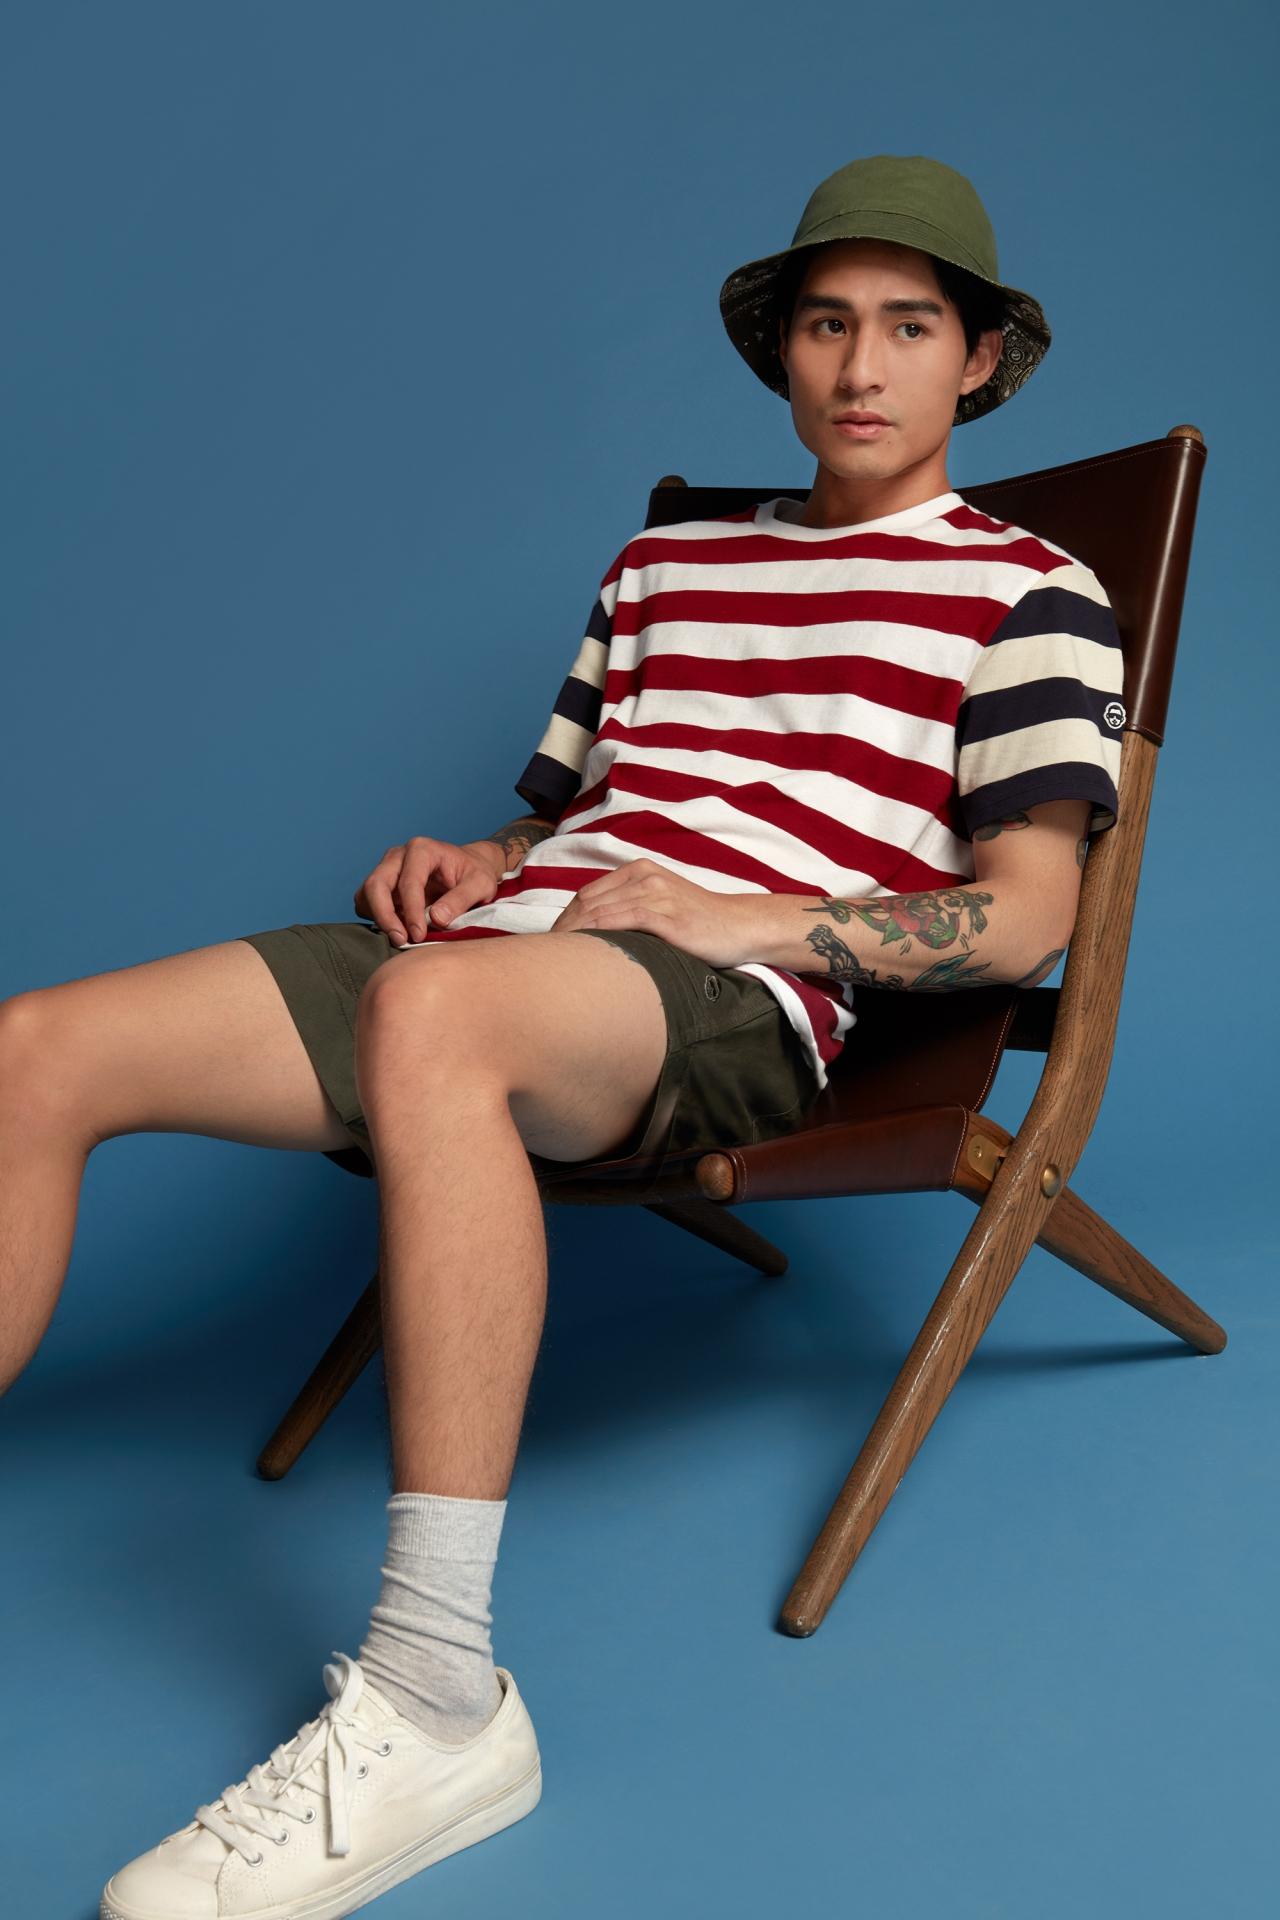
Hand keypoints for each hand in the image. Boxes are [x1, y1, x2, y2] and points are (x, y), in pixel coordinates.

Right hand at [354, 836, 503, 946]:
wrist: (469, 869)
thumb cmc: (475, 874)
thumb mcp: (481, 885)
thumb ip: (461, 899)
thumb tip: (436, 918)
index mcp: (422, 849)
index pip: (408, 881)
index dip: (411, 911)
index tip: (419, 935)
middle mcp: (398, 856)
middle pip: (376, 884)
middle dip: (384, 916)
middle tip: (401, 940)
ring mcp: (387, 869)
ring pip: (366, 894)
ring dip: (378, 919)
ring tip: (401, 938)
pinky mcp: (382, 885)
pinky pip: (366, 902)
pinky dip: (376, 918)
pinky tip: (397, 929)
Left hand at [550, 859, 759, 967]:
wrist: (739, 926)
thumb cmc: (697, 921)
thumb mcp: (659, 903)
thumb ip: (628, 906)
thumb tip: (591, 930)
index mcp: (639, 870)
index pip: (587, 894)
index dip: (564, 918)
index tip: (551, 942)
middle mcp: (645, 877)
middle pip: (588, 902)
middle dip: (563, 928)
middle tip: (546, 954)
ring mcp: (657, 895)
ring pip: (602, 911)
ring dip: (576, 934)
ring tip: (559, 957)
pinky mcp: (669, 916)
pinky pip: (626, 921)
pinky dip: (602, 934)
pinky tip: (587, 951)